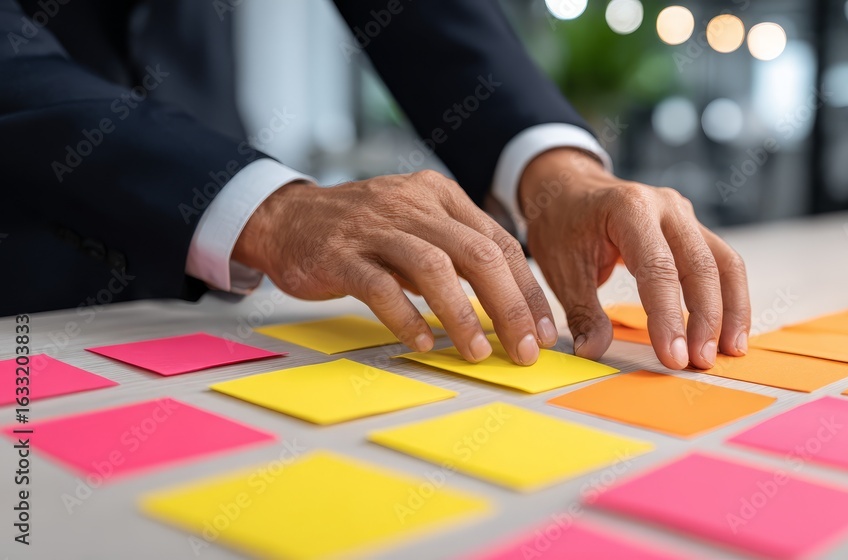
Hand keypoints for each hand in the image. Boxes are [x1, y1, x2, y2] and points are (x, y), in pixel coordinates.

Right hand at [234, 171, 558, 364]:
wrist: (287, 217)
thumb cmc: (362, 231)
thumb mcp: (417, 226)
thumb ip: (457, 253)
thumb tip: (509, 305)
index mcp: (440, 195)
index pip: (499, 242)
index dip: (527, 289)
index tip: (543, 331)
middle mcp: (413, 204)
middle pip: (477, 254)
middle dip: (509, 306)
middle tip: (524, 350)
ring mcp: (374, 227)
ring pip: (433, 268)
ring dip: (462, 315)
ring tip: (478, 352)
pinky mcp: (340, 253)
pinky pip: (380, 287)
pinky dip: (406, 317)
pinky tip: (421, 343)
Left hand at [519, 148, 750, 369]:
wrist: (569, 187)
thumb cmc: (563, 224)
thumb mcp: (561, 268)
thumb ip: (582, 312)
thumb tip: (593, 352)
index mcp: (629, 209)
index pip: (658, 268)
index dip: (668, 316)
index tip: (673, 357)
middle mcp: (666, 206)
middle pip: (701, 265)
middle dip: (706, 319)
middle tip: (701, 362)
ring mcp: (684, 214)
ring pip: (724, 263)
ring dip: (730, 310)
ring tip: (727, 352)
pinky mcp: (693, 228)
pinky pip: (722, 263)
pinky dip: (729, 297)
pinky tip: (727, 331)